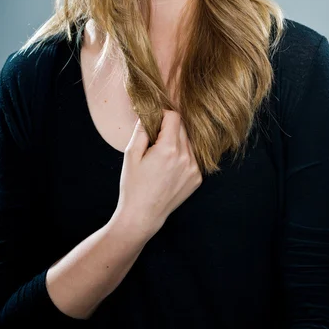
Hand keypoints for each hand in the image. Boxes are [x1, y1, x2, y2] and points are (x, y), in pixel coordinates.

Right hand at [112, 110, 202, 238]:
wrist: (142, 216)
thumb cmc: (133, 185)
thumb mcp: (131, 154)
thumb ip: (141, 129)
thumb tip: (148, 112)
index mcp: (168, 149)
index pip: (174, 116)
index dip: (162, 115)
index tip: (153, 123)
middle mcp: (186, 157)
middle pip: (182, 127)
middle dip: (168, 128)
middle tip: (154, 141)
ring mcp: (194, 169)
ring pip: (188, 141)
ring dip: (176, 142)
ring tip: (161, 157)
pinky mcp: (198, 178)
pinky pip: (192, 156)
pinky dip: (182, 156)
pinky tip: (169, 168)